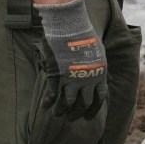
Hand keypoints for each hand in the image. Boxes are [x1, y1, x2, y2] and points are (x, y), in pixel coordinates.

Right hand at [34, 0, 107, 120]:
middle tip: (70, 118)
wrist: (69, 25)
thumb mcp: (97, 52)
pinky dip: (48, 102)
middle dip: (76, 114)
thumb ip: (96, 66)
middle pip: (83, 104)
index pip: (99, 99)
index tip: (87, 117)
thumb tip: (98, 75)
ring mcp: (71, 79)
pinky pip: (51, 94)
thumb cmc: (82, 34)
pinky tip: (45, 106)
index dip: (92, 110)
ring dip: (61, 111)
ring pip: (66, 103)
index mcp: (99, 74)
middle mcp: (87, 80)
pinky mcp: (57, 75)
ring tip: (56, 114)